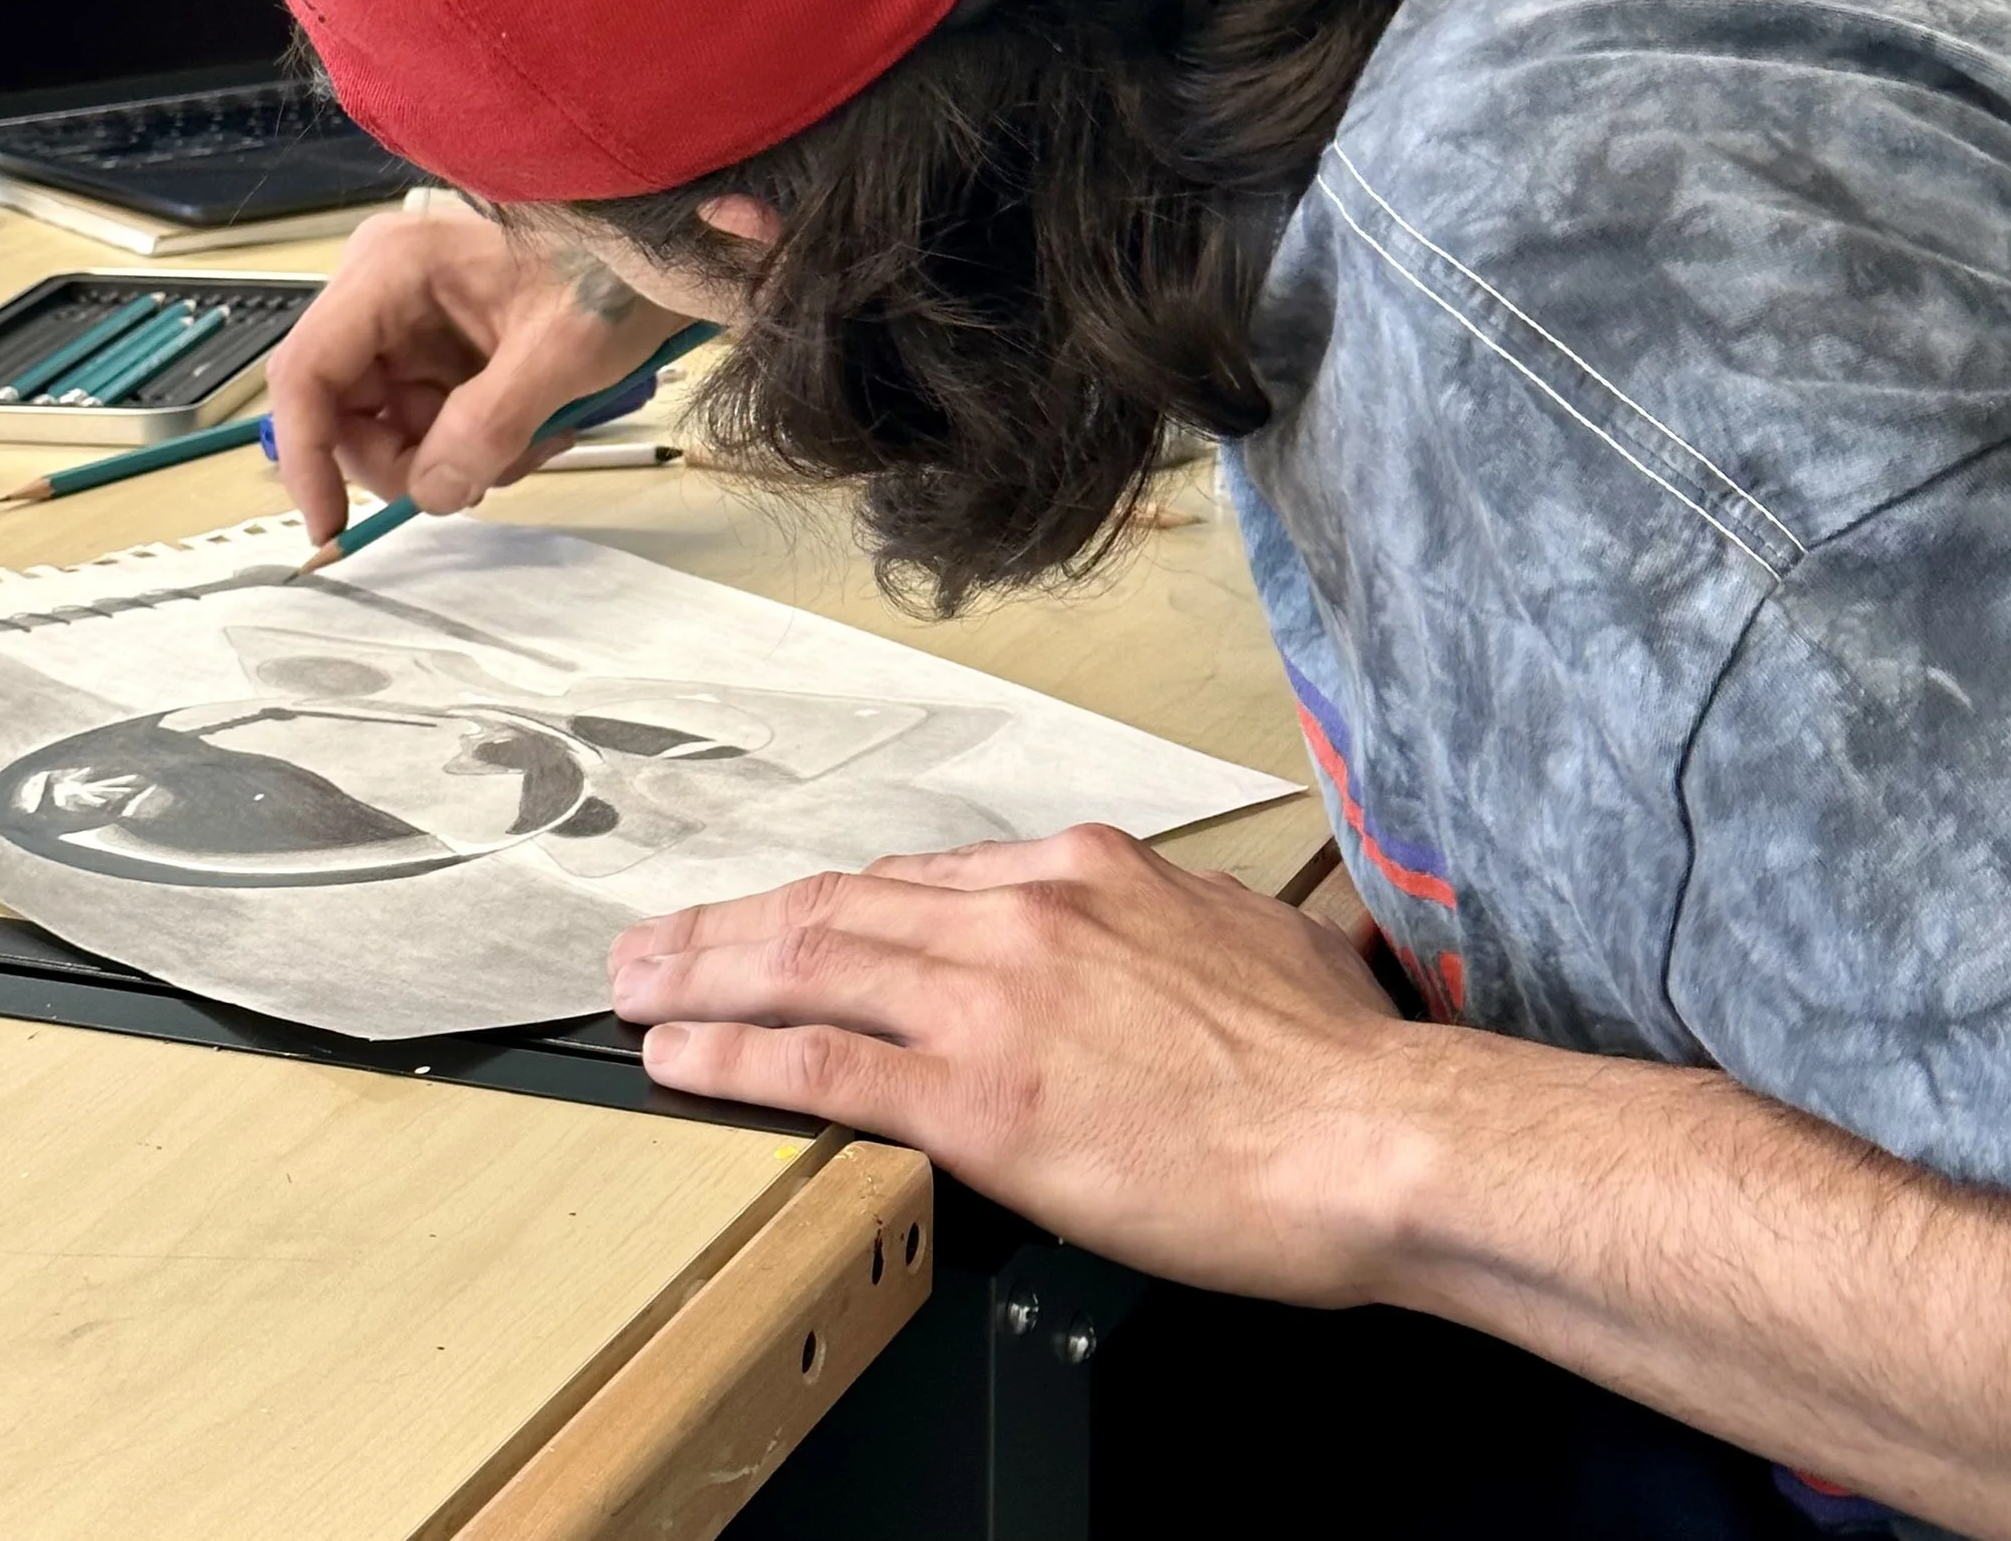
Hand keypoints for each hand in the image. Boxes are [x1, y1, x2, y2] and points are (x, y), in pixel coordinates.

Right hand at [264, 205, 694, 541]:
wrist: (666, 253)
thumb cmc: (614, 277)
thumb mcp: (558, 355)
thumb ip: (486, 427)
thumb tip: (429, 492)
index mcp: (391, 270)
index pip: (306, 373)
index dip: (307, 458)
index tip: (331, 527)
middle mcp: (382, 290)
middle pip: (343, 411)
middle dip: (406, 460)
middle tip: (479, 477)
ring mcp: (408, 319)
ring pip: (386, 426)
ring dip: (450, 457)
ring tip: (528, 443)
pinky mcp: (438, 346)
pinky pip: (424, 420)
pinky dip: (470, 444)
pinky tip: (529, 431)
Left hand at [609, 824, 1422, 1300]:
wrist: (1372, 1134)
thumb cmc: (1335, 1061)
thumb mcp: (1260, 941)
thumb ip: (1188, 926)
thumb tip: (1185, 935)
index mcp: (1086, 875)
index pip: (918, 881)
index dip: (830, 903)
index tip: (783, 918)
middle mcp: (1024, 915)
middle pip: (838, 905)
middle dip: (731, 923)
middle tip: (655, 940)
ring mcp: (993, 1001)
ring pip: (808, 965)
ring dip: (703, 975)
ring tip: (637, 987)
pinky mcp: (981, 1099)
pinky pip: (825, 1062)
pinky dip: (737, 1053)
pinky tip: (682, 1056)